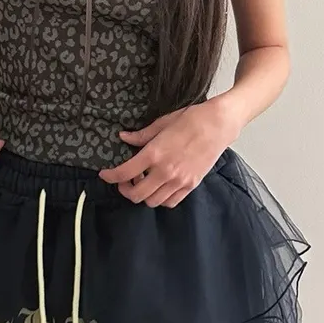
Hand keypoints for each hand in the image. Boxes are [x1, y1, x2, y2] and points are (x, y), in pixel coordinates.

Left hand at [98, 100, 240, 207]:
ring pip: (152, 201)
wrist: (218, 125)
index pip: (124, 173)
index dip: (110, 177)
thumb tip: (124, 138)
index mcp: (154, 154)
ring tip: (143, 181)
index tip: (105, 175)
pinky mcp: (191, 185)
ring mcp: (179, 181)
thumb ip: (141, 136)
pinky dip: (160, 198)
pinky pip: (170, 202)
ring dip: (143, 195)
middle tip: (124, 181)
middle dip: (125, 189)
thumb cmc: (191, 119)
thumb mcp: (162, 123)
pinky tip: (159, 186)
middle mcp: (165, 171)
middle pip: (136, 194)